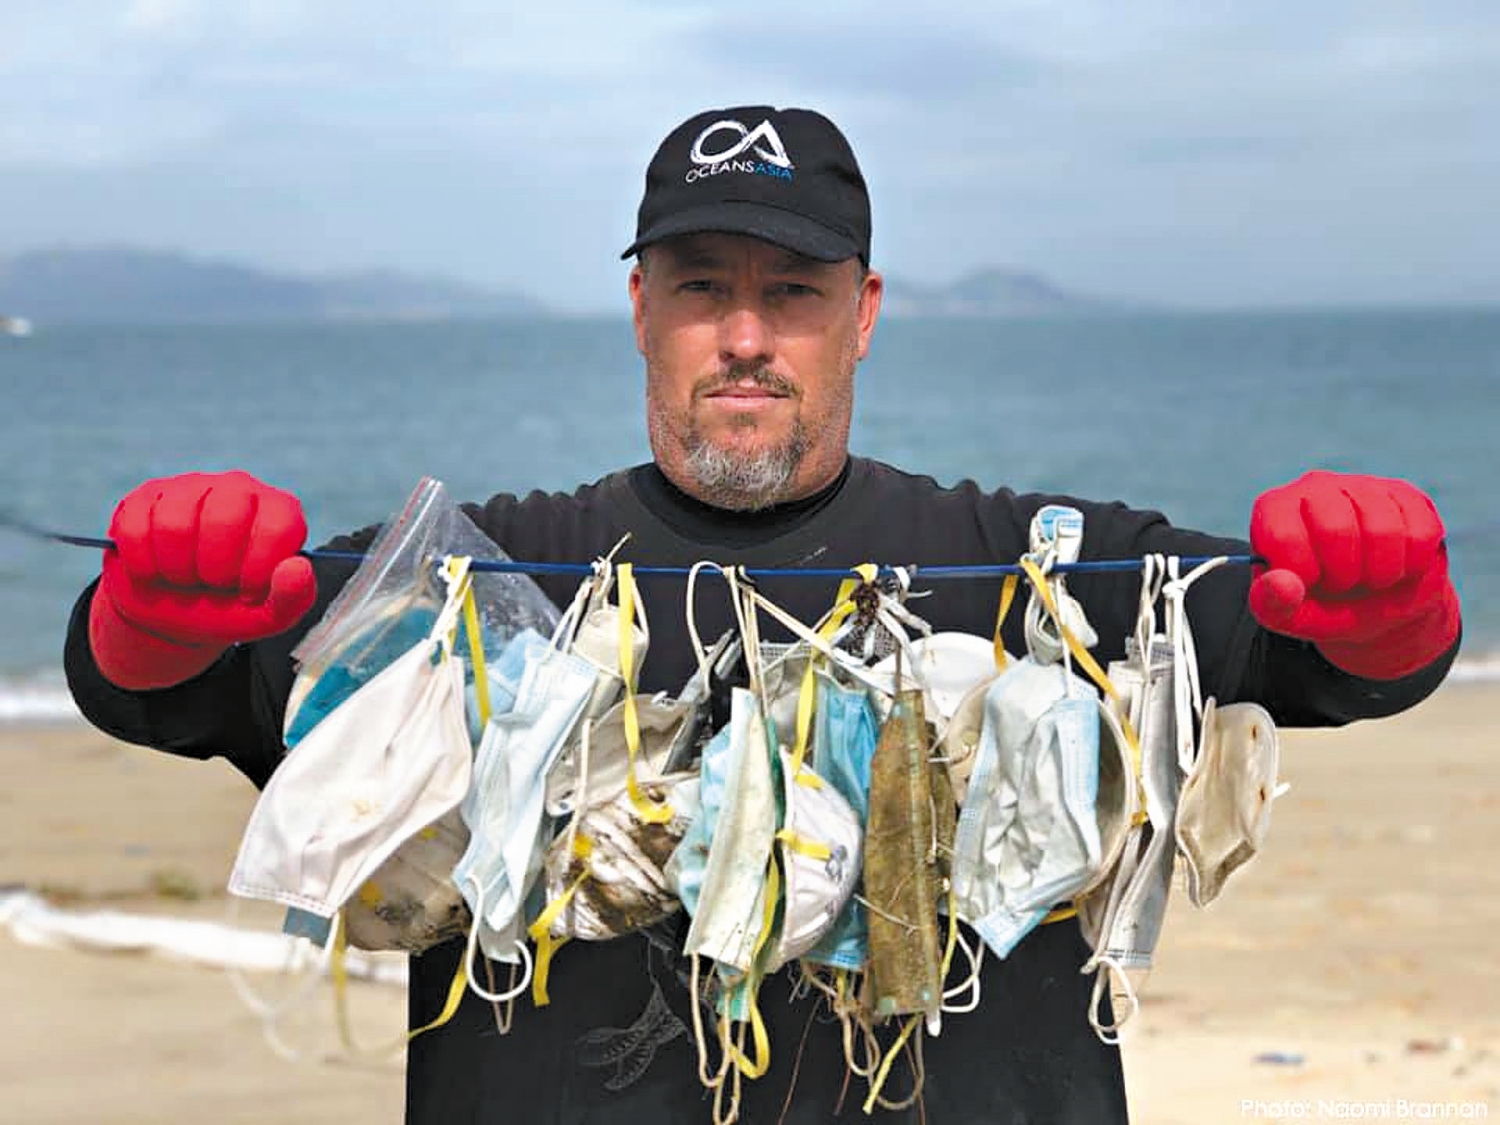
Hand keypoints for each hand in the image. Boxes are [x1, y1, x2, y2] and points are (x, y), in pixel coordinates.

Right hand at [90, 471, 316, 688]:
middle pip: (223, 520)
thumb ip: (293, 598)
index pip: (277, 528)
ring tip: (184, 577)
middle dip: (213, 570)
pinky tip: (155, 569)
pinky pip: (136, 527)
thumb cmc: (228, 606)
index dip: (256, 571)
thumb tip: (297, 567)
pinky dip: (143, 564)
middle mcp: (239, 488)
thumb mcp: (266, 615)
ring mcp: (191, 486)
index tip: (245, 591)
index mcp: (279, 512)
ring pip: (175, 525)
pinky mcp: (149, 495)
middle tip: (211, 583)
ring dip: (176, 570)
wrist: (172, 610)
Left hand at [1248, 470, 1459, 679]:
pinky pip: (1421, 533)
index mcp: (1275, 511)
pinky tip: (1397, 567)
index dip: (1304, 574)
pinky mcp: (1406, 495)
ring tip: (1370, 580)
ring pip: (1384, 530)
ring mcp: (1363, 486)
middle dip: (1344, 575)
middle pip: (1335, 529)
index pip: (1283, 536)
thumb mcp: (1293, 616)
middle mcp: (1315, 487)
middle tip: (1343, 584)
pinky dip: (1413, 566)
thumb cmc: (1324, 605)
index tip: (1311, 584)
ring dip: (1381, 574)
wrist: (1377, 603)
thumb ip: (1275, 606)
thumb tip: (1282, 585)